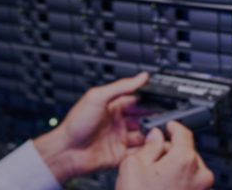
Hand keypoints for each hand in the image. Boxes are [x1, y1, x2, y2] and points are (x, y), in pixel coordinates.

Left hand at [33, 72, 155, 183]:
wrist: (67, 151)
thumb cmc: (76, 124)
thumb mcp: (97, 97)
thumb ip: (120, 86)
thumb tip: (140, 76)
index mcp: (113, 107)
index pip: (137, 102)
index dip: (149, 102)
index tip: (163, 102)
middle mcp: (118, 123)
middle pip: (143, 119)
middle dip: (153, 119)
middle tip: (164, 119)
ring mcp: (120, 139)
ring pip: (143, 136)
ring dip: (151, 135)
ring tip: (158, 132)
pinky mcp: (120, 154)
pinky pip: (138, 152)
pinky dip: (146, 150)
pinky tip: (151, 146)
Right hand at [116, 122, 214, 189]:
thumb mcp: (133, 166)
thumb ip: (148, 146)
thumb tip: (155, 137)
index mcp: (185, 160)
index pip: (184, 132)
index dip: (173, 126)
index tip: (168, 126)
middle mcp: (200, 174)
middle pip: (187, 151)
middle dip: (170, 151)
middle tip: (152, 156)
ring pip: (188, 168)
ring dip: (174, 167)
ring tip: (153, 176)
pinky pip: (189, 183)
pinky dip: (178, 181)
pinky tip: (160, 186)